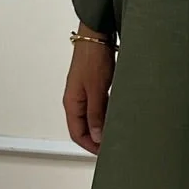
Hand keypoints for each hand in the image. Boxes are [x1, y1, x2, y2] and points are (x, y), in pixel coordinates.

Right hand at [63, 34, 113, 153]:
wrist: (96, 36)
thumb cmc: (92, 58)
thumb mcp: (96, 90)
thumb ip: (96, 115)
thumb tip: (97, 136)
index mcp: (71, 102)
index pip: (76, 134)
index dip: (89, 146)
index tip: (103, 153)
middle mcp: (75, 99)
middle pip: (82, 127)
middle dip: (95, 139)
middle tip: (111, 146)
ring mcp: (84, 92)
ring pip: (91, 117)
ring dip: (102, 127)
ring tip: (115, 133)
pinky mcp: (93, 85)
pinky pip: (98, 107)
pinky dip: (106, 115)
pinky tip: (116, 115)